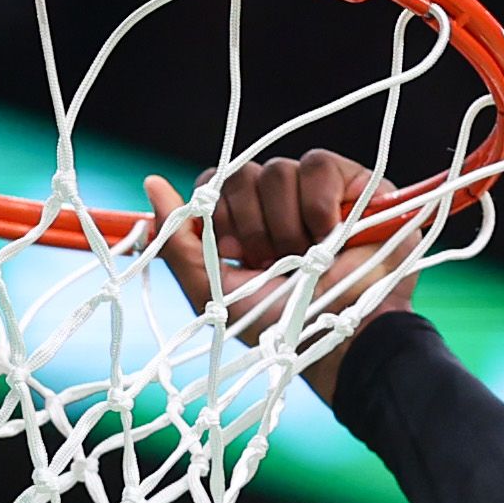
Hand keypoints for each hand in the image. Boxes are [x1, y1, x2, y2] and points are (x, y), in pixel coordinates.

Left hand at [145, 151, 440, 396]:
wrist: (339, 339)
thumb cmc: (278, 327)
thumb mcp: (213, 291)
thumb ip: (178, 242)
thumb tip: (151, 183)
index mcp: (243, 228)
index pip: (213, 186)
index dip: (216, 214)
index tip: (234, 254)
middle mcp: (277, 207)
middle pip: (241, 175)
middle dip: (251, 225)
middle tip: (273, 262)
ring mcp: (314, 194)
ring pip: (278, 170)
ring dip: (286, 224)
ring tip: (308, 259)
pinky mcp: (352, 184)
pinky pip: (318, 163)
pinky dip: (318, 203)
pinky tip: (332, 235)